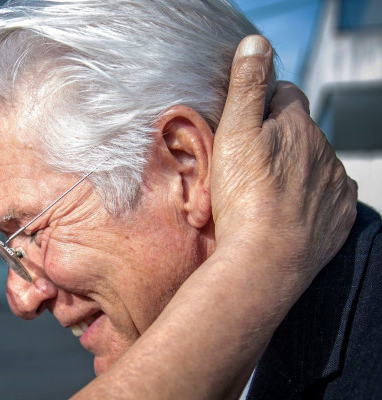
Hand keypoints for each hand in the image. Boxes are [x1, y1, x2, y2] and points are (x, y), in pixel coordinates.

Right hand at [211, 35, 357, 285]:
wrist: (265, 260)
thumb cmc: (243, 197)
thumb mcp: (234, 132)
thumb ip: (247, 85)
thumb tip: (257, 44)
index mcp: (298, 124)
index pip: (285, 93)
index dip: (262, 104)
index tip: (244, 125)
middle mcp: (325, 149)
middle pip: (300, 130)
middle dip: (278, 138)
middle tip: (246, 163)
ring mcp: (336, 184)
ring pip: (314, 163)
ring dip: (294, 168)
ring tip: (262, 192)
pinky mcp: (340, 216)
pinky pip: (327, 196)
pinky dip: (309, 198)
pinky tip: (284, 211)